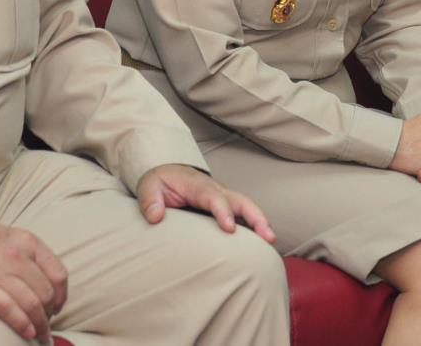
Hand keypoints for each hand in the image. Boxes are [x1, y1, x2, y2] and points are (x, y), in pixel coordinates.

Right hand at [0, 215, 67, 342]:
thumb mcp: (9, 237)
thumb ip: (28, 255)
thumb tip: (45, 282)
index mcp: (27, 241)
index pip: (58, 274)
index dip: (62, 296)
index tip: (58, 308)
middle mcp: (17, 255)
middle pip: (47, 292)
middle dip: (50, 314)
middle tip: (46, 324)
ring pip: (32, 304)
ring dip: (40, 325)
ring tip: (40, 336)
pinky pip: (10, 310)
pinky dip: (22, 325)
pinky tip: (27, 332)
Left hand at [136, 164, 275, 243]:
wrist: (167, 172)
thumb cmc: (160, 182)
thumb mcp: (148, 187)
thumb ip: (150, 201)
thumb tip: (155, 217)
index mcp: (199, 187)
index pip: (215, 198)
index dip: (223, 212)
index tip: (229, 228)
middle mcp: (217, 191)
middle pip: (242, 201)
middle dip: (256, 217)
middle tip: (267, 236)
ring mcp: (224, 199)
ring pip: (248, 208)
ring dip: (261, 224)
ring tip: (272, 243)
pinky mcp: (226, 208)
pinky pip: (244, 216)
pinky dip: (255, 228)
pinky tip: (262, 247)